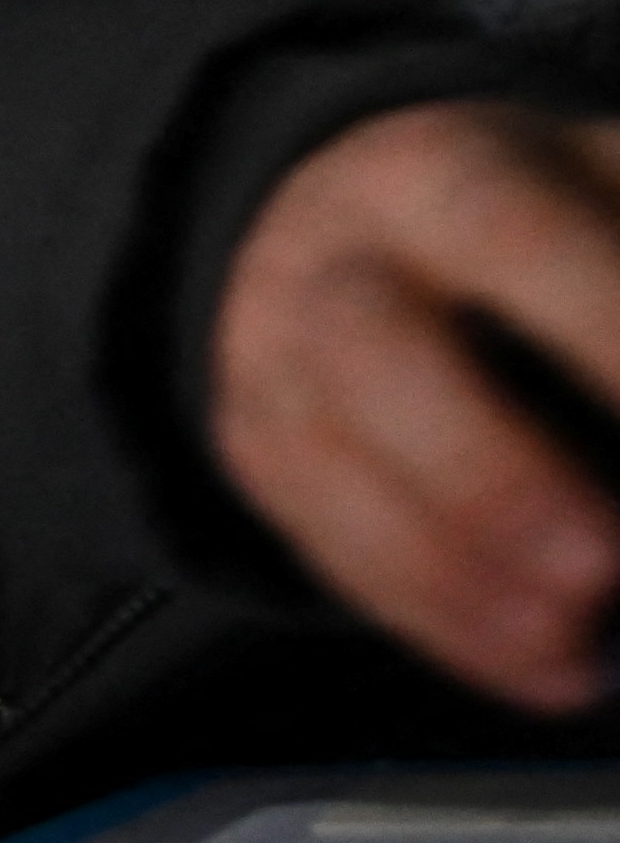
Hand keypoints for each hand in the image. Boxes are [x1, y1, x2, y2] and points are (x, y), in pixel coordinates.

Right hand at [215, 99, 619, 714]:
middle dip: (490, 474)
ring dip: (459, 577)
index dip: (596, 325)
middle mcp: (334, 259)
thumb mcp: (610, 197)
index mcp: (449, 173)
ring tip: (583, 642)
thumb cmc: (545, 229)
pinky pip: (324, 545)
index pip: (506, 232)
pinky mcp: (257, 446)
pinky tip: (550, 668)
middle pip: (370, 354)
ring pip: (326, 466)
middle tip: (605, 566)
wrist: (355, 219)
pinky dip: (441, 622)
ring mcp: (274, 355)